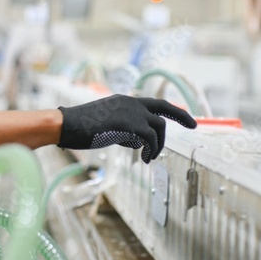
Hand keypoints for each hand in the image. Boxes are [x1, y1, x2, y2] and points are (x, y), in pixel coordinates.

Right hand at [58, 95, 195, 162]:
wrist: (66, 125)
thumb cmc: (80, 128)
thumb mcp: (106, 126)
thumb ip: (124, 131)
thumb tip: (136, 143)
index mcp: (125, 101)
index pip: (155, 103)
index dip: (173, 110)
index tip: (187, 119)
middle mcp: (131, 102)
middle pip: (164, 109)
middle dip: (182, 116)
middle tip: (194, 126)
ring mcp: (130, 112)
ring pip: (158, 127)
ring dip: (158, 144)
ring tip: (150, 157)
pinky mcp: (128, 124)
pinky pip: (149, 138)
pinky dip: (151, 150)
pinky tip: (145, 159)